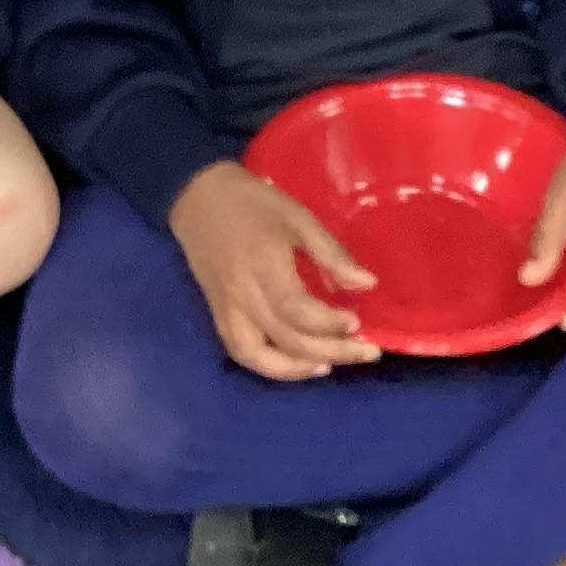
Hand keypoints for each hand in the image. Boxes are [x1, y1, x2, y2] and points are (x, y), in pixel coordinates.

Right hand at [167, 163, 377, 382]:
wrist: (198, 197)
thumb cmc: (253, 203)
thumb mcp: (298, 218)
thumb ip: (332, 253)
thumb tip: (368, 284)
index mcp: (264, 265)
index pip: (297, 310)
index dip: (329, 323)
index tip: (358, 322)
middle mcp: (244, 295)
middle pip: (287, 338)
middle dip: (332, 352)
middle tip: (366, 352)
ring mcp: (227, 309)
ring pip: (260, 356)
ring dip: (298, 369)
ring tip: (329, 365)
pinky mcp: (219, 315)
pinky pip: (242, 352)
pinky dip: (271, 367)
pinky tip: (297, 364)